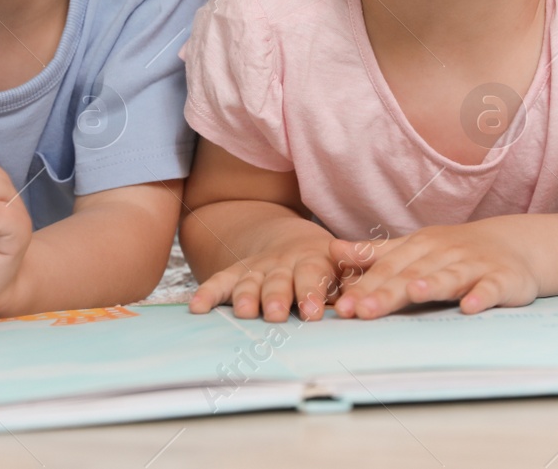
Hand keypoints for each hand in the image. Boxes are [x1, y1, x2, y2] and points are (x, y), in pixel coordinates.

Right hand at [188, 227, 344, 321]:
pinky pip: (220, 282)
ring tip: (244, 313)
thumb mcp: (344, 271)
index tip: (313, 313)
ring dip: (246, 297)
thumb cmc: (327, 269)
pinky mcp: (236, 274)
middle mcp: (284, 264)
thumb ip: (350, 287)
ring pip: (250, 281)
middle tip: (275, 314)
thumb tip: (360, 308)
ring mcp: (258, 269)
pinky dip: (207, 294)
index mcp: (314, 261)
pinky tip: (196, 308)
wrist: (292, 242)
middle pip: (278, 280)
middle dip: (276, 296)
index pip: (312, 274)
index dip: (312, 293)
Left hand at [329, 220, 539, 318]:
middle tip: (362, 310)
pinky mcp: (501, 278)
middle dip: (386, 292)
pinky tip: (470, 307)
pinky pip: (490, 288)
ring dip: (432, 284)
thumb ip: (374, 253)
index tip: (342, 306)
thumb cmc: (455, 251)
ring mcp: (473, 265)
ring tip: (413, 293)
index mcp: (419, 247)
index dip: (364, 287)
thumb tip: (332, 250)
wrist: (515, 244)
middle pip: (412, 274)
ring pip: (449, 276)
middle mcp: (443, 254)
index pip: (387, 269)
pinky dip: (481, 296)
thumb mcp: (413, 247)